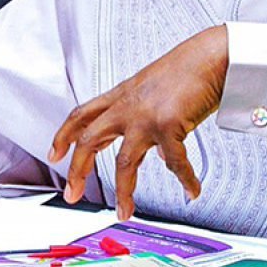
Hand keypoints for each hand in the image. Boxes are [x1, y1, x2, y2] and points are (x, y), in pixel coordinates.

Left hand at [47, 26, 228, 219]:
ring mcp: (146, 116)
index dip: (64, 135)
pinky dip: (186, 180)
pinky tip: (192, 190)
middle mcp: (129, 106)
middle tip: (72, 194)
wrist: (212, 55)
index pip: (82, 115)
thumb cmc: (190, 68)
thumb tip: (159, 154)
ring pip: (124, 163)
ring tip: (124, 212)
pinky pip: (175, 163)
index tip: (55, 154)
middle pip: (89, 141)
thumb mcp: (157, 93)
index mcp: (123, 96)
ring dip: (124, 193)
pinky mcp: (169, 125)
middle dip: (77, 171)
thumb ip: (150, 121)